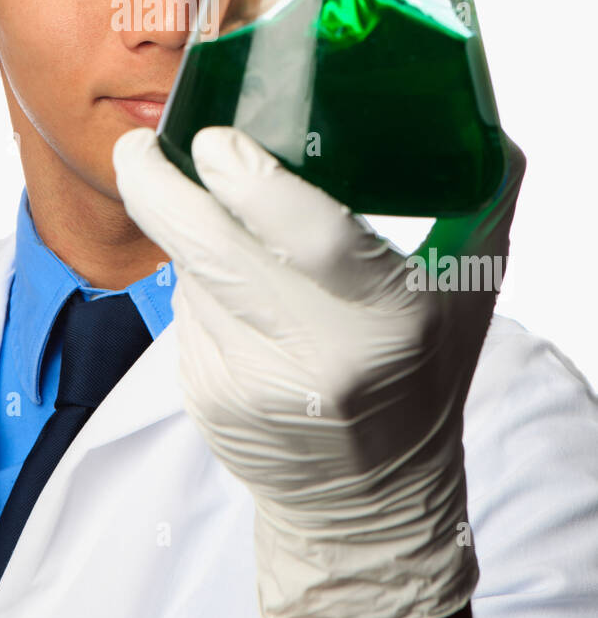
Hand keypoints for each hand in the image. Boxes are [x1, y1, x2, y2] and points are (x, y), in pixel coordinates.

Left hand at [112, 124, 525, 617]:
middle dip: (158, 186)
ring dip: (191, 233)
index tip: (216, 138)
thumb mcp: (467, 290)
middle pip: (210, 250)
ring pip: (192, 273)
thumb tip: (469, 115)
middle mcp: (312, 355)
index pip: (310, 238)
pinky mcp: (206, 397)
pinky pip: (187, 310)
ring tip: (223, 222)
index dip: (252, 183)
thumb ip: (475, 199)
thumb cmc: (422, 374)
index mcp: (386, 317)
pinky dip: (202, 284)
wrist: (367, 502)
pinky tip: (239, 295)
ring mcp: (249, 382)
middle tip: (140, 141)